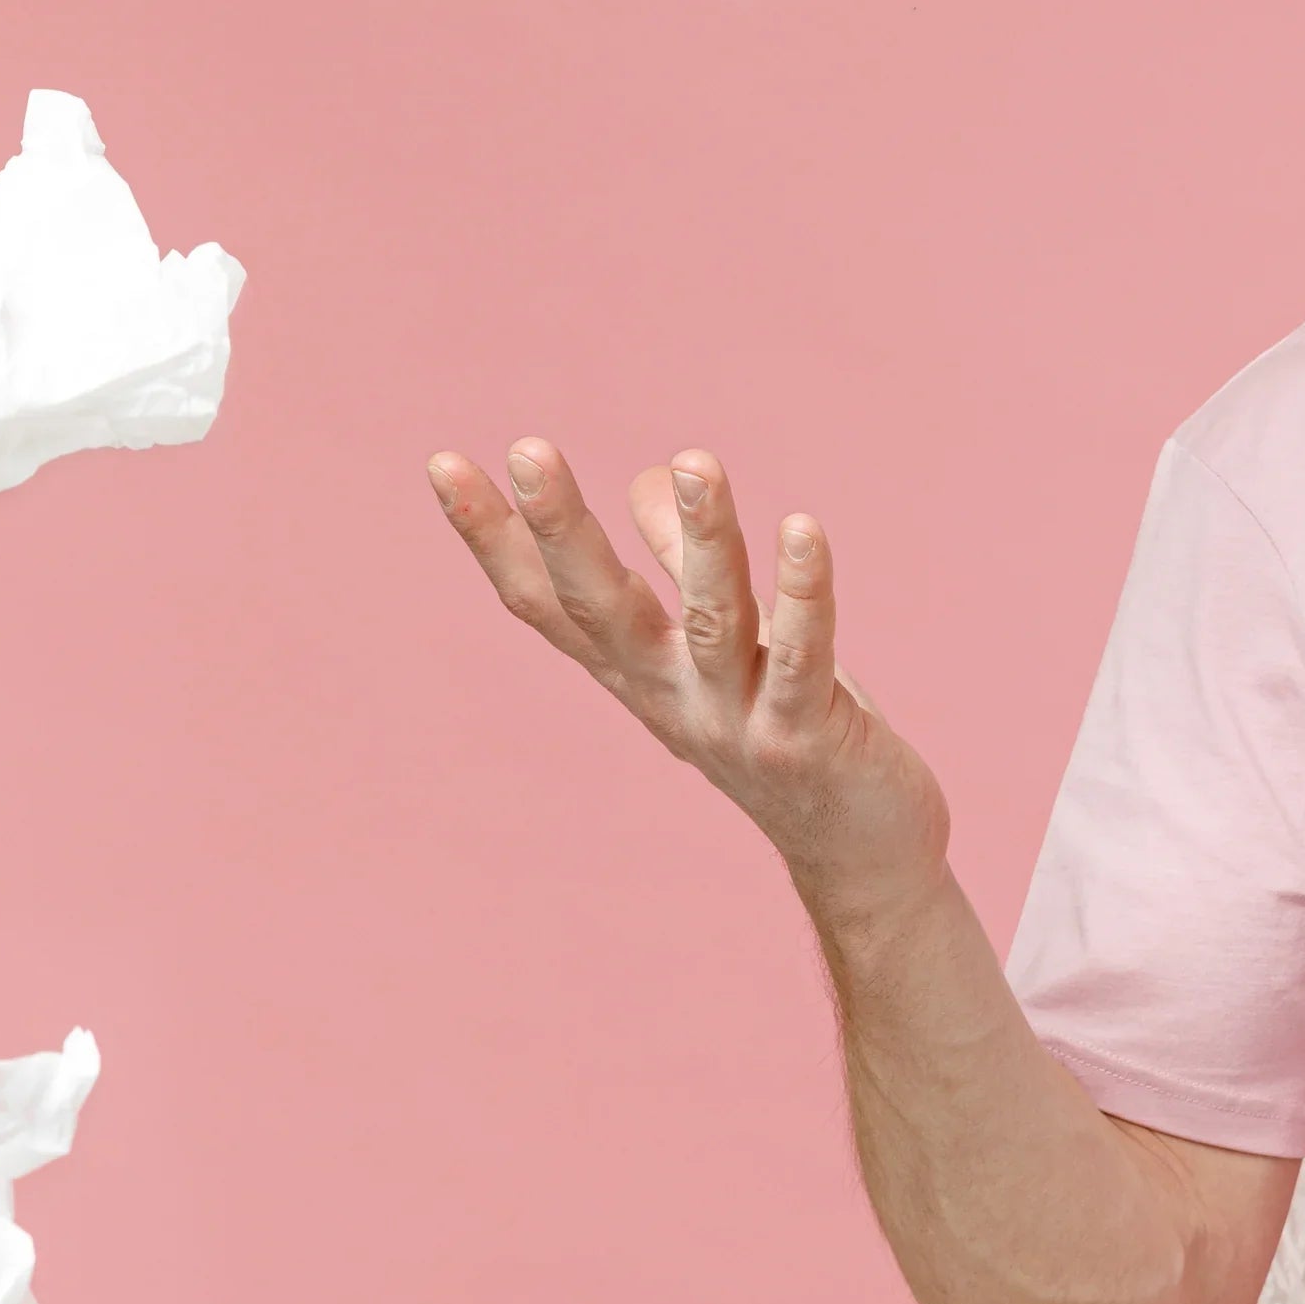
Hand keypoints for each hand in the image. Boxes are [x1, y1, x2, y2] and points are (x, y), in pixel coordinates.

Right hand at [426, 439, 949, 917]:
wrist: (860, 856)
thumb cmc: (789, 735)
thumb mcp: (722, 646)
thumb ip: (681, 565)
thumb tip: (646, 476)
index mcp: (640, 671)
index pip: (548, 601)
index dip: (494, 538)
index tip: (443, 462)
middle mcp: (671, 696)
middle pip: (600, 609)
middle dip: (562, 529)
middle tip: (527, 447)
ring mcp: (735, 722)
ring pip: (712, 620)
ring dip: (705, 538)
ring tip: (697, 459)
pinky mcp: (804, 739)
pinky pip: (803, 657)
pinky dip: (803, 593)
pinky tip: (804, 528)